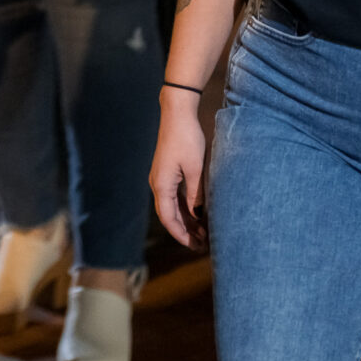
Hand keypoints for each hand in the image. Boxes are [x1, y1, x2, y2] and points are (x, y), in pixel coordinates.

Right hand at [149, 90, 209, 248]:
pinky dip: (185, 208)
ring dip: (185, 221)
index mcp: (162, 185)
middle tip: (201, 245)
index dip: (180, 235)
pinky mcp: (168, 173)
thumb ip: (196, 194)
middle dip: (184, 232)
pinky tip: (198, 214)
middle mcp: (158, 184)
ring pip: (172, 207)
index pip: (168, 218)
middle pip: (169, 215)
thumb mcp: (196, 168)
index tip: (194, 246)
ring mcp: (162, 178)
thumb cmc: (186, 138)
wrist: (177, 114)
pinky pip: (174, 197)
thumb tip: (198, 215)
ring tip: (202, 233)